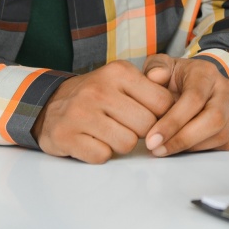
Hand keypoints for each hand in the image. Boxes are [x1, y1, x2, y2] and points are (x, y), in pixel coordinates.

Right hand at [31, 60, 174, 163]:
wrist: (51, 104)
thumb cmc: (97, 94)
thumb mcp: (122, 79)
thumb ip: (151, 87)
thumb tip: (177, 102)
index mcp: (119, 72)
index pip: (162, 102)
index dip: (162, 115)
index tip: (151, 116)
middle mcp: (100, 89)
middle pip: (147, 126)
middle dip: (142, 132)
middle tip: (128, 126)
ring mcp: (81, 113)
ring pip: (126, 143)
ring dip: (122, 144)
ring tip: (110, 133)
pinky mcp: (66, 136)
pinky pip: (102, 156)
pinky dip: (101, 154)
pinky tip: (93, 141)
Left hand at [143, 54, 228, 155]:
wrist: (200, 82)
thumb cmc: (178, 78)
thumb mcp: (163, 67)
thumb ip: (155, 68)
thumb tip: (155, 76)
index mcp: (206, 72)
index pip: (194, 98)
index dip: (173, 121)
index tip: (152, 139)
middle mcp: (227, 87)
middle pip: (214, 119)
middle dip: (184, 139)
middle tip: (158, 149)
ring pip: (223, 134)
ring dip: (194, 148)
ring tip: (168, 149)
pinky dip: (209, 150)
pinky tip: (188, 148)